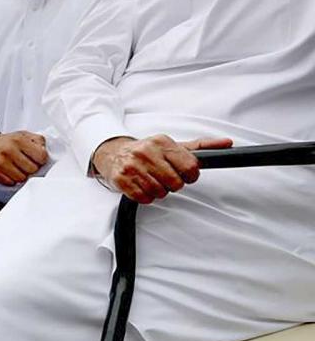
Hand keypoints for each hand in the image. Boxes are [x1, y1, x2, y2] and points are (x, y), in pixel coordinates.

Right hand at [0, 131, 49, 185]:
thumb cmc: (4, 141)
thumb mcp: (21, 134)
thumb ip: (37, 140)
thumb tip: (45, 150)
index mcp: (18, 140)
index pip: (41, 156)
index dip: (41, 159)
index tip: (37, 158)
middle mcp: (9, 150)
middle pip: (32, 169)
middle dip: (31, 168)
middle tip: (26, 163)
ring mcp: (0, 162)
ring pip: (22, 178)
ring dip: (22, 175)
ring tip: (17, 168)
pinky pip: (11, 182)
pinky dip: (12, 179)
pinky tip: (9, 171)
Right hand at [91, 135, 232, 203]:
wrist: (112, 153)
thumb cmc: (146, 151)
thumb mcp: (172, 145)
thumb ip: (200, 147)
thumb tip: (227, 143)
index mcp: (162, 142)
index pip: (190, 166)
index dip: (190, 176)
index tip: (184, 174)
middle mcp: (146, 152)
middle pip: (176, 183)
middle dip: (172, 184)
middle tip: (164, 178)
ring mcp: (133, 166)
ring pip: (160, 192)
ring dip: (158, 191)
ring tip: (151, 180)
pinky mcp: (122, 180)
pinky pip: (144, 198)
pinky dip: (145, 196)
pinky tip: (141, 186)